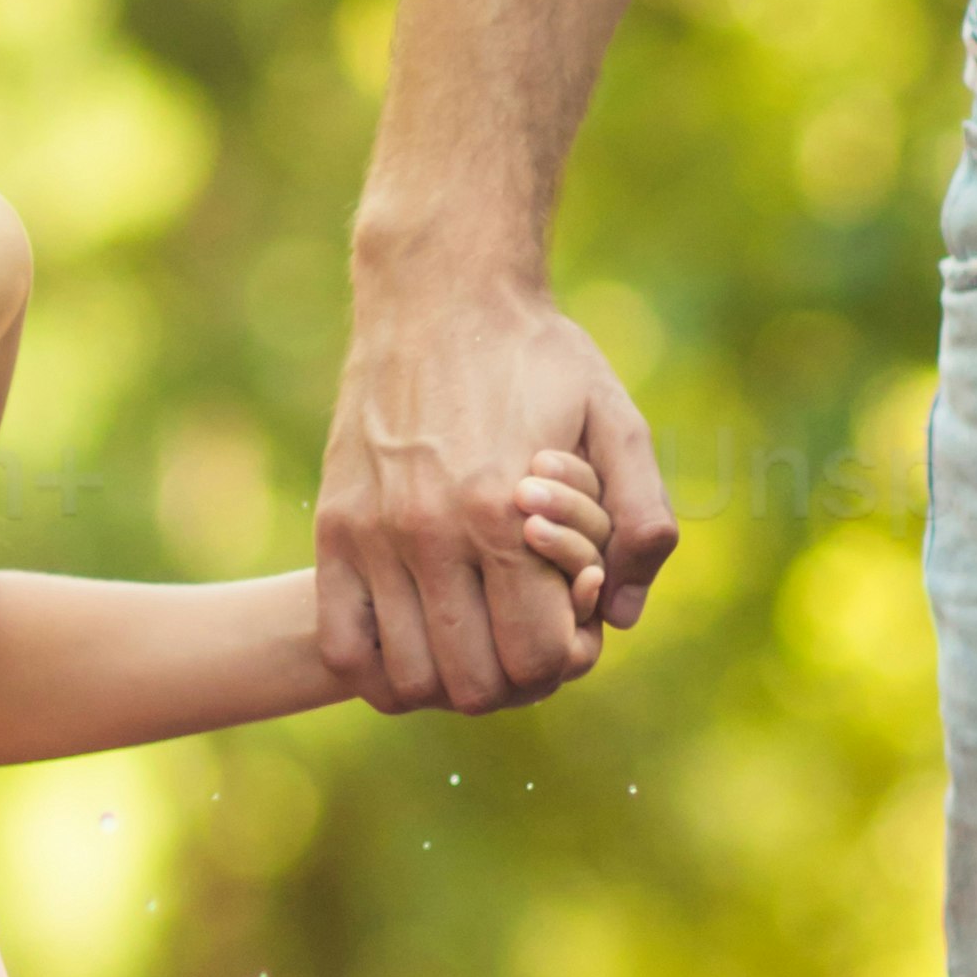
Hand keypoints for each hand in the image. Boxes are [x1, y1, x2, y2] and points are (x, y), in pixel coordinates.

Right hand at [315, 273, 673, 711]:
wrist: (438, 293)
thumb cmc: (538, 358)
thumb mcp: (618, 419)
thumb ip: (642, 519)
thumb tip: (620, 615)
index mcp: (506, 515)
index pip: (537, 658)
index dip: (565, 661)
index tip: (569, 626)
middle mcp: (433, 533)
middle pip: (474, 683)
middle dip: (513, 679)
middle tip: (523, 638)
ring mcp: (375, 534)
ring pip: (408, 679)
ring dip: (448, 681)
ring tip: (473, 640)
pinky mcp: (334, 527)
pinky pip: (343, 646)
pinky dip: (381, 669)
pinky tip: (415, 640)